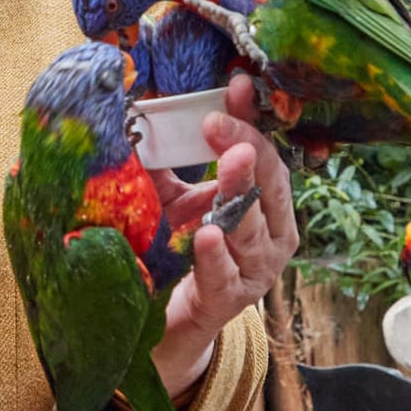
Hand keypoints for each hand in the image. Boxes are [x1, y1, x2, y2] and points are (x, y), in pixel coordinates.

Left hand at [150, 73, 298, 396]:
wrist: (169, 322)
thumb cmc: (180, 251)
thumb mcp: (175, 197)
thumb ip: (166, 159)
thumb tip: (138, 109)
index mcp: (267, 203)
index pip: (268, 154)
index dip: (252, 122)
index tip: (232, 88)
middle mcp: (272, 235)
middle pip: (270, 186)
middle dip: (247, 153)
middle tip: (220, 126)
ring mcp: (256, 271)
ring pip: (254, 230)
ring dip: (239, 198)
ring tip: (227, 171)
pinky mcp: (231, 301)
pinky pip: (226, 276)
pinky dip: (216, 255)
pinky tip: (206, 234)